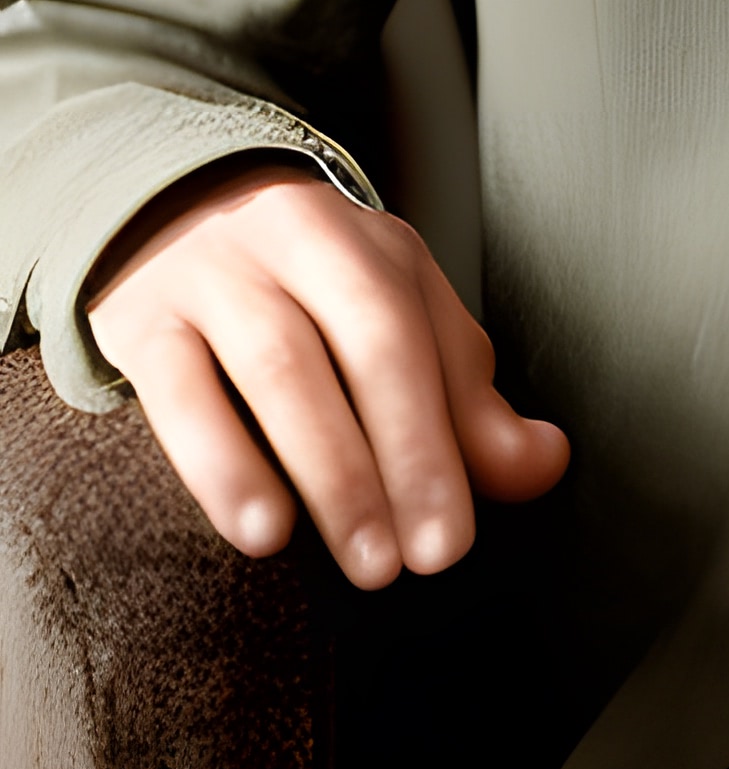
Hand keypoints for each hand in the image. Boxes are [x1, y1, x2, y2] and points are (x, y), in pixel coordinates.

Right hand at [86, 159, 568, 588]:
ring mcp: (219, 278)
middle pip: (361, 341)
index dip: (441, 439)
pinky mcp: (145, 324)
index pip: (416, 335)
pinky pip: (180, 393)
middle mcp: (299, 244)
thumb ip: (464, 396)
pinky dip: (220, 463)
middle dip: (396, 455)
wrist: (173, 209)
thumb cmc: (305, 277)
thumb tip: (543, 462)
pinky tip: (257, 525)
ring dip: (323, 467)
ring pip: (276, 366)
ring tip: (355, 553)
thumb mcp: (392, 310)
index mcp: (368, 244)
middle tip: (411, 560)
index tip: (451, 538)